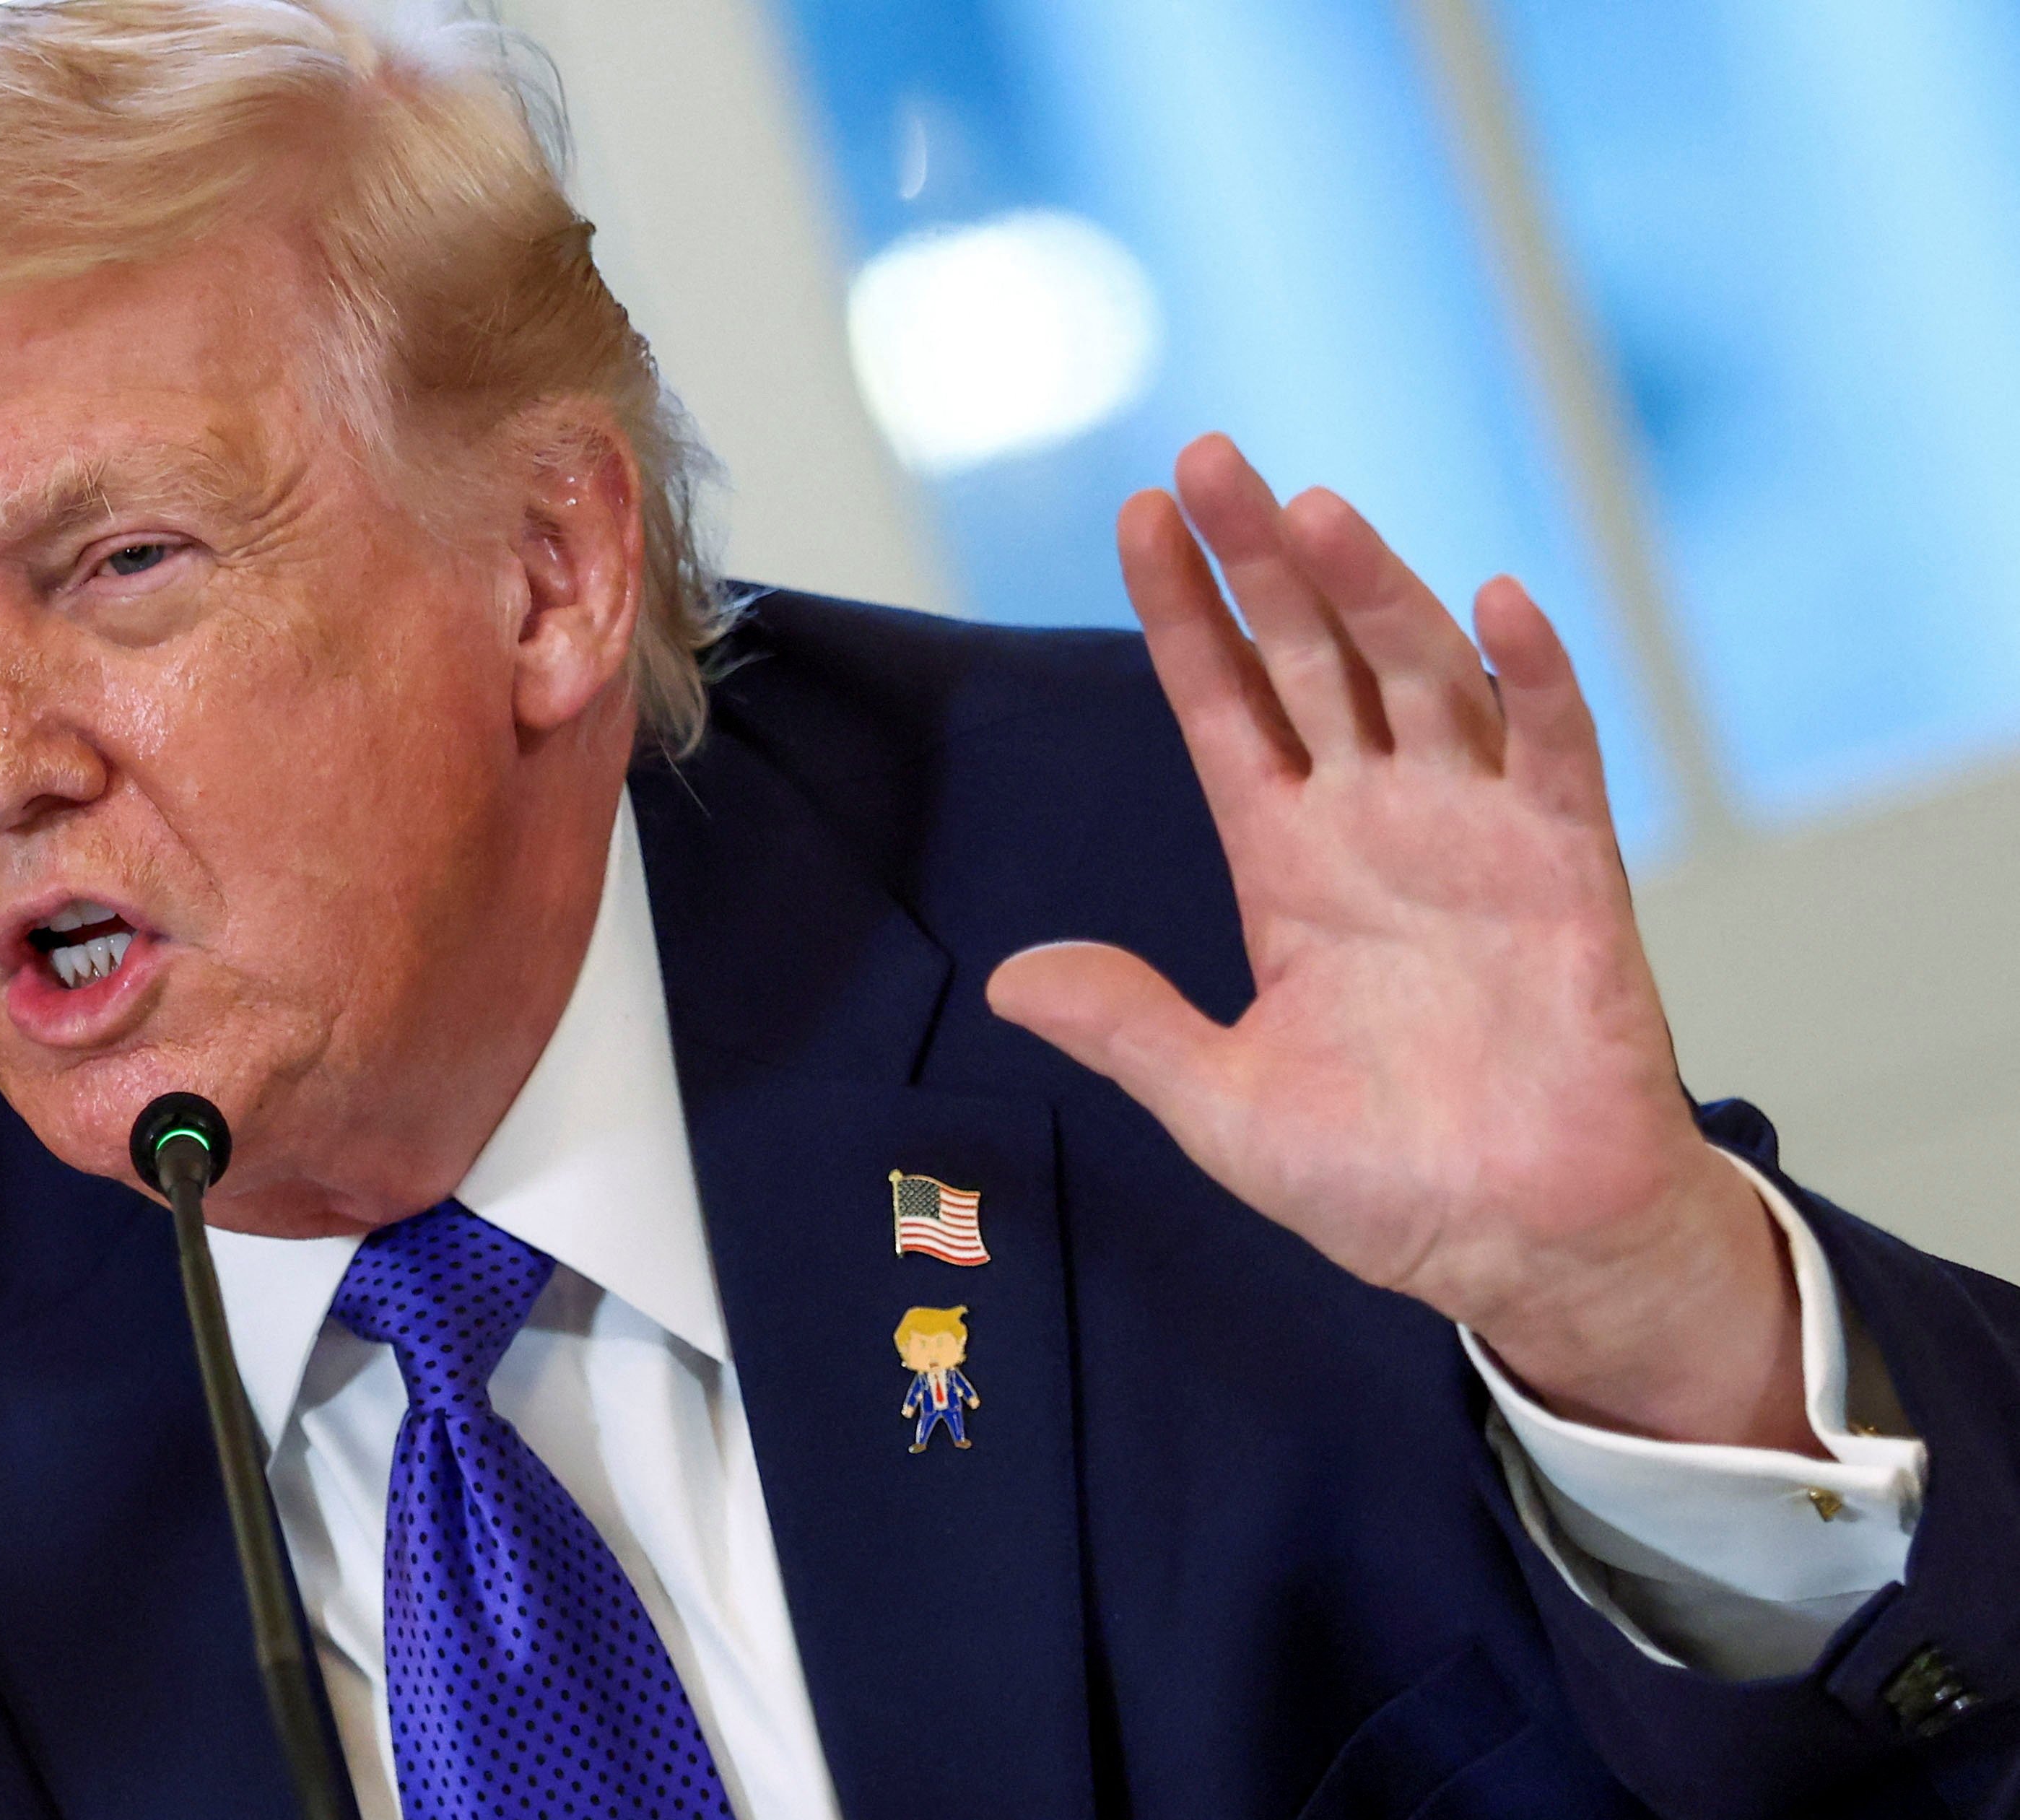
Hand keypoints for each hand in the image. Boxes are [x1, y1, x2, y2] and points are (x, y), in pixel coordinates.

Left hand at [988, 436, 1815, 1452]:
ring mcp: (1475, 837)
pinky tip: (1500, 602)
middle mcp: (1377, 826)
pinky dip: (1533, 678)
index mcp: (1289, 866)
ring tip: (1310, 509)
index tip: (1140, 518)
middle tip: (1208, 459)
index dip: (1183, 615)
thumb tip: (1011, 980)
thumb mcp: (1224, 1108)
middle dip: (1258, 562)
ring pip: (1418, 677)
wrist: (1520, 1250)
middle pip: (1311, 659)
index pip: (1226, 707)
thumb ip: (1130, 1029)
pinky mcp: (1570, 873)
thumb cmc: (1385, 1183)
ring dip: (1371, 589)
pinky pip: (1555, 754)